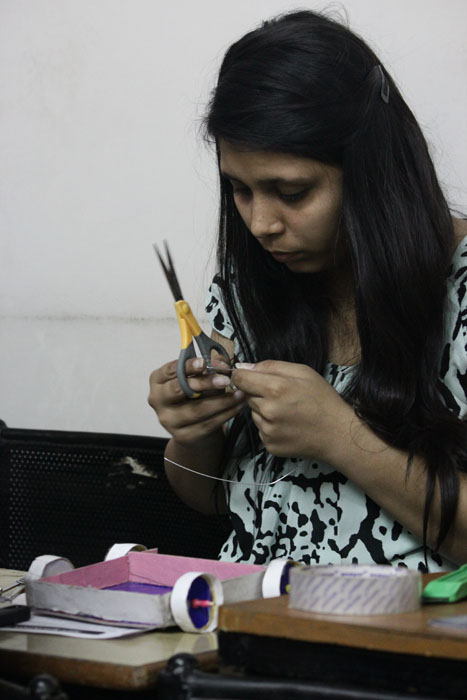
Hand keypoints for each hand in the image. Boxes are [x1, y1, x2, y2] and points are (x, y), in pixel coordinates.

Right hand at [148, 356, 244, 445]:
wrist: (192, 428)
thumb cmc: (194, 397)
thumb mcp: (199, 379)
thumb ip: (209, 369)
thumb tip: (221, 363)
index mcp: (158, 380)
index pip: (170, 370)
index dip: (188, 366)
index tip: (204, 363)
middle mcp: (158, 400)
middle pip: (179, 389)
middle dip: (205, 383)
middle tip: (225, 379)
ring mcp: (168, 420)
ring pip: (197, 410)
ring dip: (222, 401)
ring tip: (239, 394)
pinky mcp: (182, 436)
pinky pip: (207, 424)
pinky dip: (225, 415)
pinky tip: (236, 407)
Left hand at [232, 360, 353, 460]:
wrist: (337, 434)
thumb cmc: (322, 399)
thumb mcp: (302, 372)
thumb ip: (270, 366)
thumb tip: (243, 366)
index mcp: (275, 389)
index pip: (240, 379)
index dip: (242, 375)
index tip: (249, 377)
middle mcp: (267, 411)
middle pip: (247, 396)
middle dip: (259, 393)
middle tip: (282, 396)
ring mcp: (267, 431)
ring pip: (253, 413)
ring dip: (264, 410)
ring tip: (287, 411)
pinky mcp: (269, 445)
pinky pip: (261, 429)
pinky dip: (269, 426)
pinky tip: (287, 425)